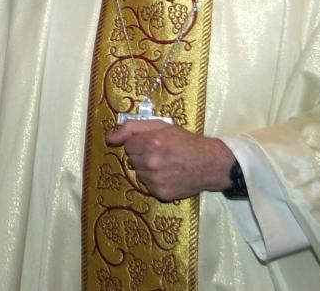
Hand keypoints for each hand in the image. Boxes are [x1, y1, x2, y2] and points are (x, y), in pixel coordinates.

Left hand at [106, 121, 234, 200]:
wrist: (210, 163)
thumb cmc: (185, 141)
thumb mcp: (161, 125)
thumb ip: (132, 127)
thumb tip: (109, 138)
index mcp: (151, 142)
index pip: (128, 144)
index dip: (140, 142)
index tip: (153, 142)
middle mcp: (151, 162)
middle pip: (131, 159)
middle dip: (142, 154)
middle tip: (161, 152)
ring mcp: (155, 180)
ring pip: (138, 172)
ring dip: (147, 168)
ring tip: (165, 164)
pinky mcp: (160, 193)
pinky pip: (146, 185)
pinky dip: (154, 180)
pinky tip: (168, 175)